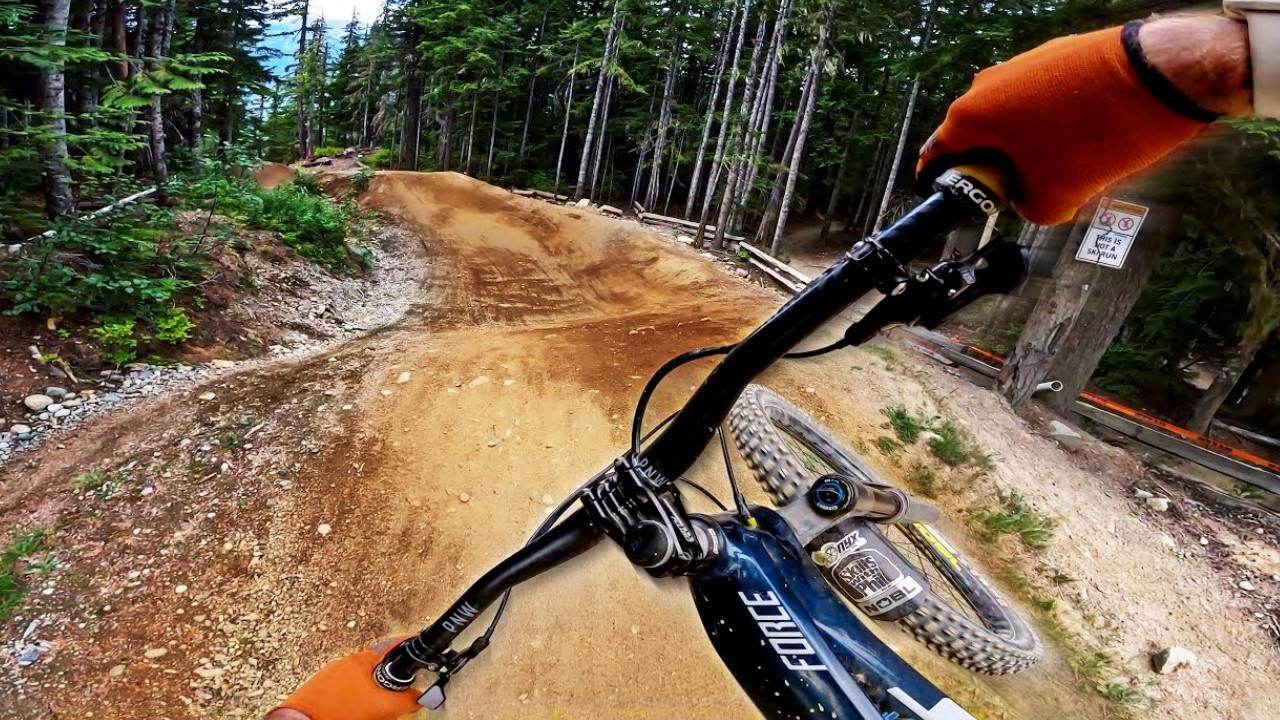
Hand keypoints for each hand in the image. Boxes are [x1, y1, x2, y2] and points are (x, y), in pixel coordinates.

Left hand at [268, 637, 420, 719]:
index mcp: (362, 660)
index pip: (394, 650)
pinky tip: (354, 715)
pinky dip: (355, 703)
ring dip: (372, 698)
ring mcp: (332, 678)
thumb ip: (406, 699)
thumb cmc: (335, 711)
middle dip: (389, 689)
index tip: (420, 656)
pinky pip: (348, 695)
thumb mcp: (382, 706)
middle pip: (380, 673)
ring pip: (364, 686)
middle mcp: (346, 664)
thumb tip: (419, 697)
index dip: (409, 655)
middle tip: (392, 705)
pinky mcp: (321, 692)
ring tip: (369, 714)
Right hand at [918, 15, 1252, 224]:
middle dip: (992, 165)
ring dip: (1023, 142)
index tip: (949, 195)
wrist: (1163, 75)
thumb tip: (1027, 202)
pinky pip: (1039, 96)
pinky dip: (1050, 120)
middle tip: (1014, 190)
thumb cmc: (1103, 132)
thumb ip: (1027, 208)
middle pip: (974, 136)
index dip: (941, 183)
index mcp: (972, 116)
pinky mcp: (1056, 55)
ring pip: (1009, 114)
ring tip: (1056, 166)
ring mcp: (1023, 64)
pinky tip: (1080, 137)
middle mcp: (989, 84)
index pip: (936, 156)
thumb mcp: (1056, 198)